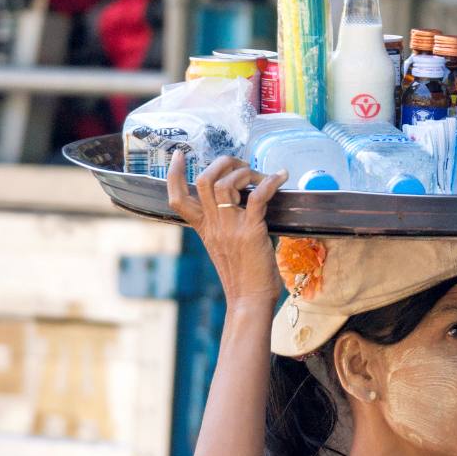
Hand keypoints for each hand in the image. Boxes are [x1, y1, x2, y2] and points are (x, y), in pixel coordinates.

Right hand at [167, 157, 288, 309]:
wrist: (249, 301)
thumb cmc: (243, 277)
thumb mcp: (225, 248)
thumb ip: (226, 227)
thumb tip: (245, 204)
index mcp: (203, 229)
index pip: (177, 198)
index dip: (175, 173)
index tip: (180, 154)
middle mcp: (213, 225)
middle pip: (204, 180)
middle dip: (223, 163)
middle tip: (242, 166)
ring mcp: (230, 227)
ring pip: (226, 183)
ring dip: (246, 172)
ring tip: (262, 176)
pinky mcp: (251, 231)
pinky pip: (257, 196)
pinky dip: (271, 182)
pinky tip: (281, 177)